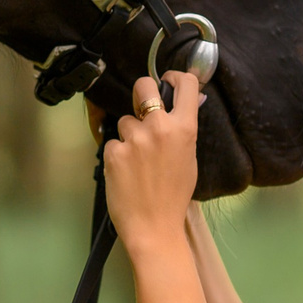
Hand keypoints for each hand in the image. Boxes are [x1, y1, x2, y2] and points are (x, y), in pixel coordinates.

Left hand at [102, 71, 202, 249]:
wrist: (154, 227)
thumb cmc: (174, 196)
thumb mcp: (189, 158)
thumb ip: (184, 129)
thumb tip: (188, 101)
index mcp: (184, 128)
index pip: (184, 83)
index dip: (174, 76)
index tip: (168, 79)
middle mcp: (159, 128)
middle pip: (143, 85)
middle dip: (141, 92)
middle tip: (142, 109)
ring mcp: (134, 139)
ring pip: (125, 121)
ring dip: (129, 135)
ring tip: (137, 161)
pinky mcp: (113, 152)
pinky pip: (113, 143)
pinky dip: (118, 155)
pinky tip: (126, 173)